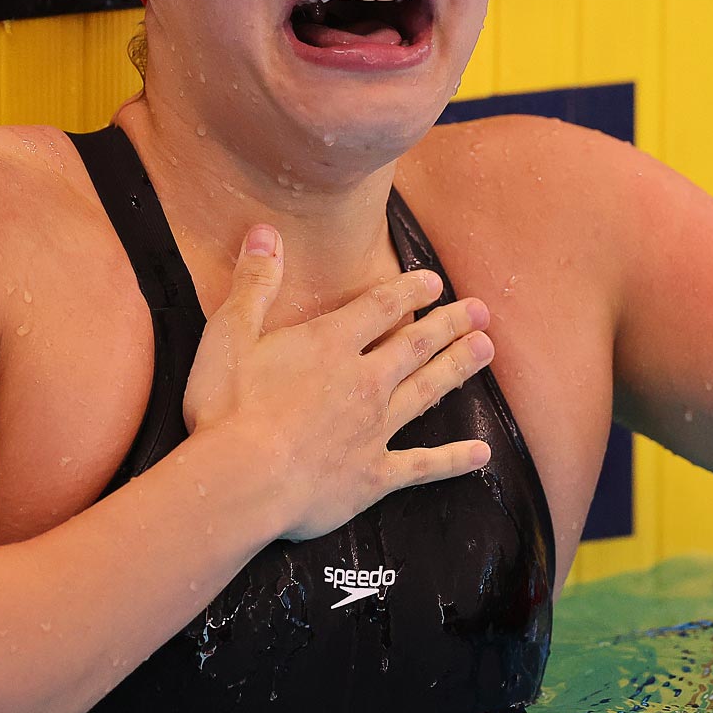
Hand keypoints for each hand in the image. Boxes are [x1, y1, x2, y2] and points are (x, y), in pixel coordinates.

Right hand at [181, 224, 494, 542]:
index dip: (409, 290)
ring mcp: (373, 430)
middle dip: (450, 324)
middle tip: (481, 311)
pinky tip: (481, 453)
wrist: (241, 481)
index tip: (434, 281)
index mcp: (329, 345)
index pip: (380, 307)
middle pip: (416, 345)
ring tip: (485, 350)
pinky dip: (454, 460)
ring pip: (427, 391)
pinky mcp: (374, 475)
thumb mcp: (229, 335)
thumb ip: (253, 284)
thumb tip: (266, 232)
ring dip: (458, 369)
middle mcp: (363, 382)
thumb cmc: (227, 409)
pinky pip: (423, 465)